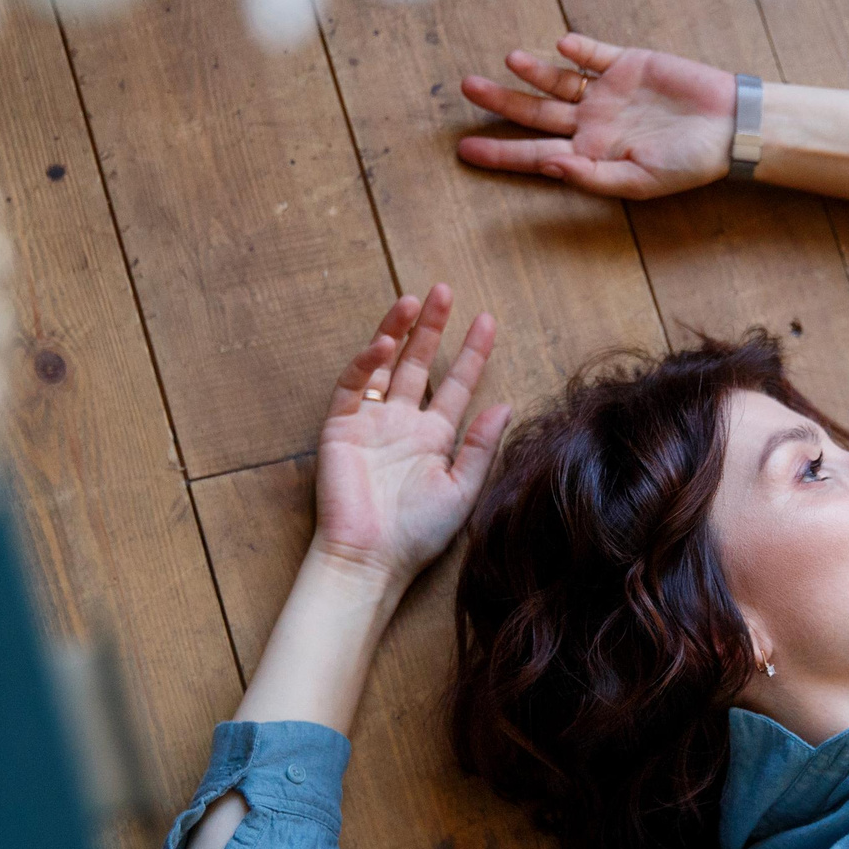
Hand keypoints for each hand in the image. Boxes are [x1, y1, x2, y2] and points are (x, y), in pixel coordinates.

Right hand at [312, 283, 512, 589]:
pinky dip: (366, 363)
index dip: (471, 352)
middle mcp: (403, 424)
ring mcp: (371, 422)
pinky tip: (384, 345)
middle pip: (420, 364)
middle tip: (444, 290)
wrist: (371, 557)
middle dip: (432, 328)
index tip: (487, 320)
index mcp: (435, 438)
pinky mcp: (341, 427)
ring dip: (397, 332)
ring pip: (385, 365)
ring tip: (412, 301)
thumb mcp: (462, 489)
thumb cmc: (417, 533)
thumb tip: (506, 404)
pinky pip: (353, 386)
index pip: (457, 385)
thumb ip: (482, 446)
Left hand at [456, 33, 736, 198]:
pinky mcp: (627, 64)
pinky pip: (593, 55)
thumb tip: (550, 167)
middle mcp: (592, 123)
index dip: (500, 152)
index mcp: (590, 155)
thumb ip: (592, 176)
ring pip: (557, 80)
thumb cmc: (688, 164)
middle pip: (535, 112)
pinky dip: (576, 50)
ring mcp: (607, 92)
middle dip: (501, 102)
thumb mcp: (639, 181)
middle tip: (466, 88)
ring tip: (509, 61)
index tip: (463, 151)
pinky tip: (561, 47)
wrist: (729, 126)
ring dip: (532, 71)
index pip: (534, 154)